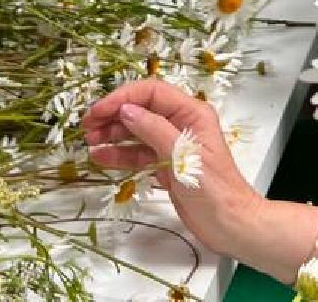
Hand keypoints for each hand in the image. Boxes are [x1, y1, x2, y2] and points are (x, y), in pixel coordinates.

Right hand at [83, 80, 259, 254]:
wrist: (229, 224)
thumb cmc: (215, 191)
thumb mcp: (183, 156)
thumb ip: (153, 130)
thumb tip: (126, 110)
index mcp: (192, 112)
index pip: (151, 92)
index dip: (122, 98)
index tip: (99, 111)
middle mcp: (181, 124)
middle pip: (141, 109)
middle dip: (113, 115)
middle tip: (87, 126)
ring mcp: (172, 144)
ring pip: (136, 131)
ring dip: (112, 134)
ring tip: (90, 141)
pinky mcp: (166, 164)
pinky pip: (138, 153)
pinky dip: (119, 154)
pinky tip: (101, 156)